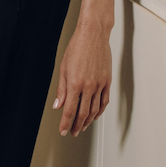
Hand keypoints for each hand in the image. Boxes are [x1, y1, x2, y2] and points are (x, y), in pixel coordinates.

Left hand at [53, 19, 111, 135]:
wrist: (93, 35)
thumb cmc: (77, 48)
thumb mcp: (63, 68)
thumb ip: (61, 89)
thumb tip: (58, 105)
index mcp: (75, 84)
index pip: (69, 111)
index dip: (66, 123)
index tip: (63, 131)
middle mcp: (88, 87)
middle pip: (82, 113)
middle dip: (76, 125)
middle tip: (73, 132)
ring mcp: (99, 85)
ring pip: (94, 110)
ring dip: (88, 121)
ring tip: (83, 126)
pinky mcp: (107, 81)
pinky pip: (104, 101)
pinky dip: (100, 111)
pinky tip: (95, 115)